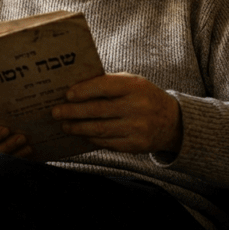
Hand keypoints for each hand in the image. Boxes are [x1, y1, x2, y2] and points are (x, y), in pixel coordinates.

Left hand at [51, 73, 182, 153]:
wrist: (173, 122)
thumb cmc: (144, 97)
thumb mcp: (132, 83)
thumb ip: (108, 84)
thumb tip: (75, 89)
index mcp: (135, 86)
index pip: (104, 86)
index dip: (84, 90)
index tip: (67, 94)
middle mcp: (137, 107)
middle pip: (98, 110)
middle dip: (73, 112)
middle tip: (56, 112)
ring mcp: (137, 128)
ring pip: (100, 129)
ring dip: (78, 128)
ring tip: (65, 125)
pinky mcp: (135, 145)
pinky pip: (107, 143)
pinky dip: (91, 138)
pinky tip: (82, 134)